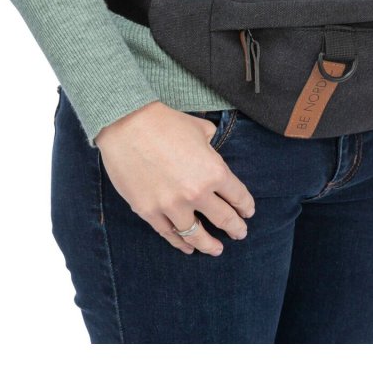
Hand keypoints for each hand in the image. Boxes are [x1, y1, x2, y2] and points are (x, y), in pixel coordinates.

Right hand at [93, 102, 255, 255]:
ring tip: (216, 250)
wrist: (125, 125)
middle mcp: (197, 193)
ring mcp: (172, 206)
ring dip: (209, 245)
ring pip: (196, 235)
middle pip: (224, 219)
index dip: (246, 207)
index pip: (238, 197)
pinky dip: (180, 243)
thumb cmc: (164, 122)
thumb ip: (211, 144)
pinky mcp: (149, 211)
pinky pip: (169, 234)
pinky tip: (188, 247)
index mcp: (214, 171)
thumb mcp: (199, 129)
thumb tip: (211, 149)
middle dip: (235, 229)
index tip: (247, 213)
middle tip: (240, 234)